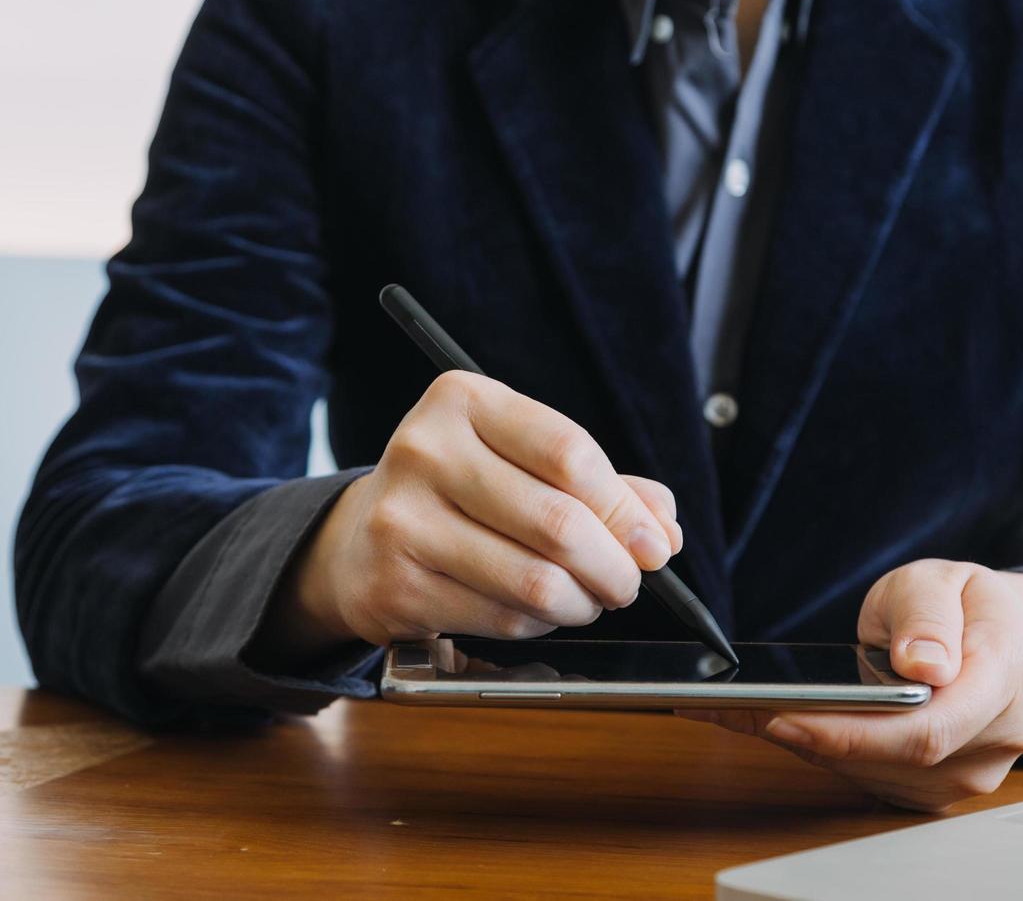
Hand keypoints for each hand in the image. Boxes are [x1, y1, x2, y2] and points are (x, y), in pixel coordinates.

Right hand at [259, 370, 682, 663]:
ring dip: (581, 602)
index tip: (654, 543)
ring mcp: (403, 520)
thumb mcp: (522, 461)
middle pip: (557, 522)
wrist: (361, 539)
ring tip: (588, 599)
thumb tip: (662, 529)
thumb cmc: (462, 493)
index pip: (568, 453)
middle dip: (614, 566)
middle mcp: (425, 450)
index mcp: (463, 400)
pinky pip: (501, 617)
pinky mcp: (396, 584)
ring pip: (534, 580)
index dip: (624, 507)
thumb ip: (602, 485)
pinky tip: (540, 611)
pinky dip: (539, 622)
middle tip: (628, 582)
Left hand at [683, 561, 1022, 811]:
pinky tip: (779, 722)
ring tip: (738, 711)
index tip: (785, 718)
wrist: (998, 636)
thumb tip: (923, 667)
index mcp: (1011, 672)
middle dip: (814, 737)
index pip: (929, 727)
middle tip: (735, 712)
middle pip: (897, 759)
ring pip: (877, 774)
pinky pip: (873, 778)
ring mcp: (973, 770)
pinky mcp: (939, 787)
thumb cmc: (965, 604)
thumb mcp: (941, 580)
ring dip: (810, 745)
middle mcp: (1000, 735)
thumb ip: (928, 616)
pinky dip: (824, 751)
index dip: (853, 733)